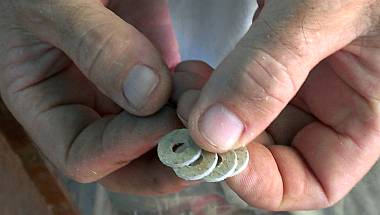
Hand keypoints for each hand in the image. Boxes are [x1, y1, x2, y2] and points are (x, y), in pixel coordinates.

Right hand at [0, 0, 188, 194]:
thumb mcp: (56, 4)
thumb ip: (96, 46)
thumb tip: (148, 97)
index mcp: (44, 103)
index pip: (82, 155)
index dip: (123, 148)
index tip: (163, 119)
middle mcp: (84, 108)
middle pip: (126, 164)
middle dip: (164, 157)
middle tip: (200, 139)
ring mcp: (120, 96)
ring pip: (156, 140)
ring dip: (185, 129)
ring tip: (199, 93)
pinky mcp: (150, 79)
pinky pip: (174, 108)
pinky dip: (192, 103)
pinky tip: (200, 79)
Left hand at [178, 0, 379, 209]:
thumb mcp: (328, 9)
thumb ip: (272, 69)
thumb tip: (215, 133)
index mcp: (364, 113)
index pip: (314, 182)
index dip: (263, 182)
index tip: (216, 153)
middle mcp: (329, 105)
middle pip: (270, 155)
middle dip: (223, 142)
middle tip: (187, 109)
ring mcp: (299, 83)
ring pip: (246, 124)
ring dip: (210, 115)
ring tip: (184, 84)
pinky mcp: (273, 60)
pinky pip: (236, 91)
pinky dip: (211, 89)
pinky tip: (191, 72)